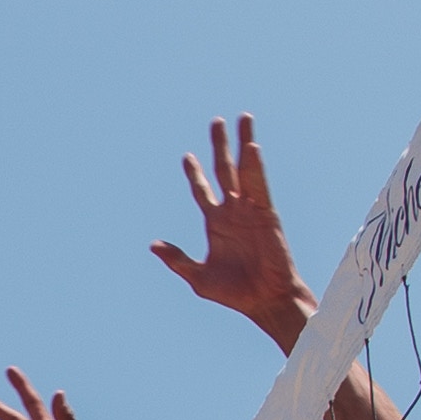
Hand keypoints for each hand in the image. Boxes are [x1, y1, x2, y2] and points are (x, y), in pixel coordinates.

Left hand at [151, 115, 309, 342]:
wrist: (265, 301)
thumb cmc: (235, 292)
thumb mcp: (198, 277)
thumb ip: (177, 259)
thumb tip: (153, 245)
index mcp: (216, 224)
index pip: (202, 191)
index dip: (195, 174)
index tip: (187, 156)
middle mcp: (233, 212)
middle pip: (224, 170)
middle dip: (220, 145)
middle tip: (217, 121)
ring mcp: (251, 210)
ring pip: (244, 170)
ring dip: (243, 143)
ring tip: (243, 118)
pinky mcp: (268, 214)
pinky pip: (260, 186)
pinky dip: (256, 167)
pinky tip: (252, 147)